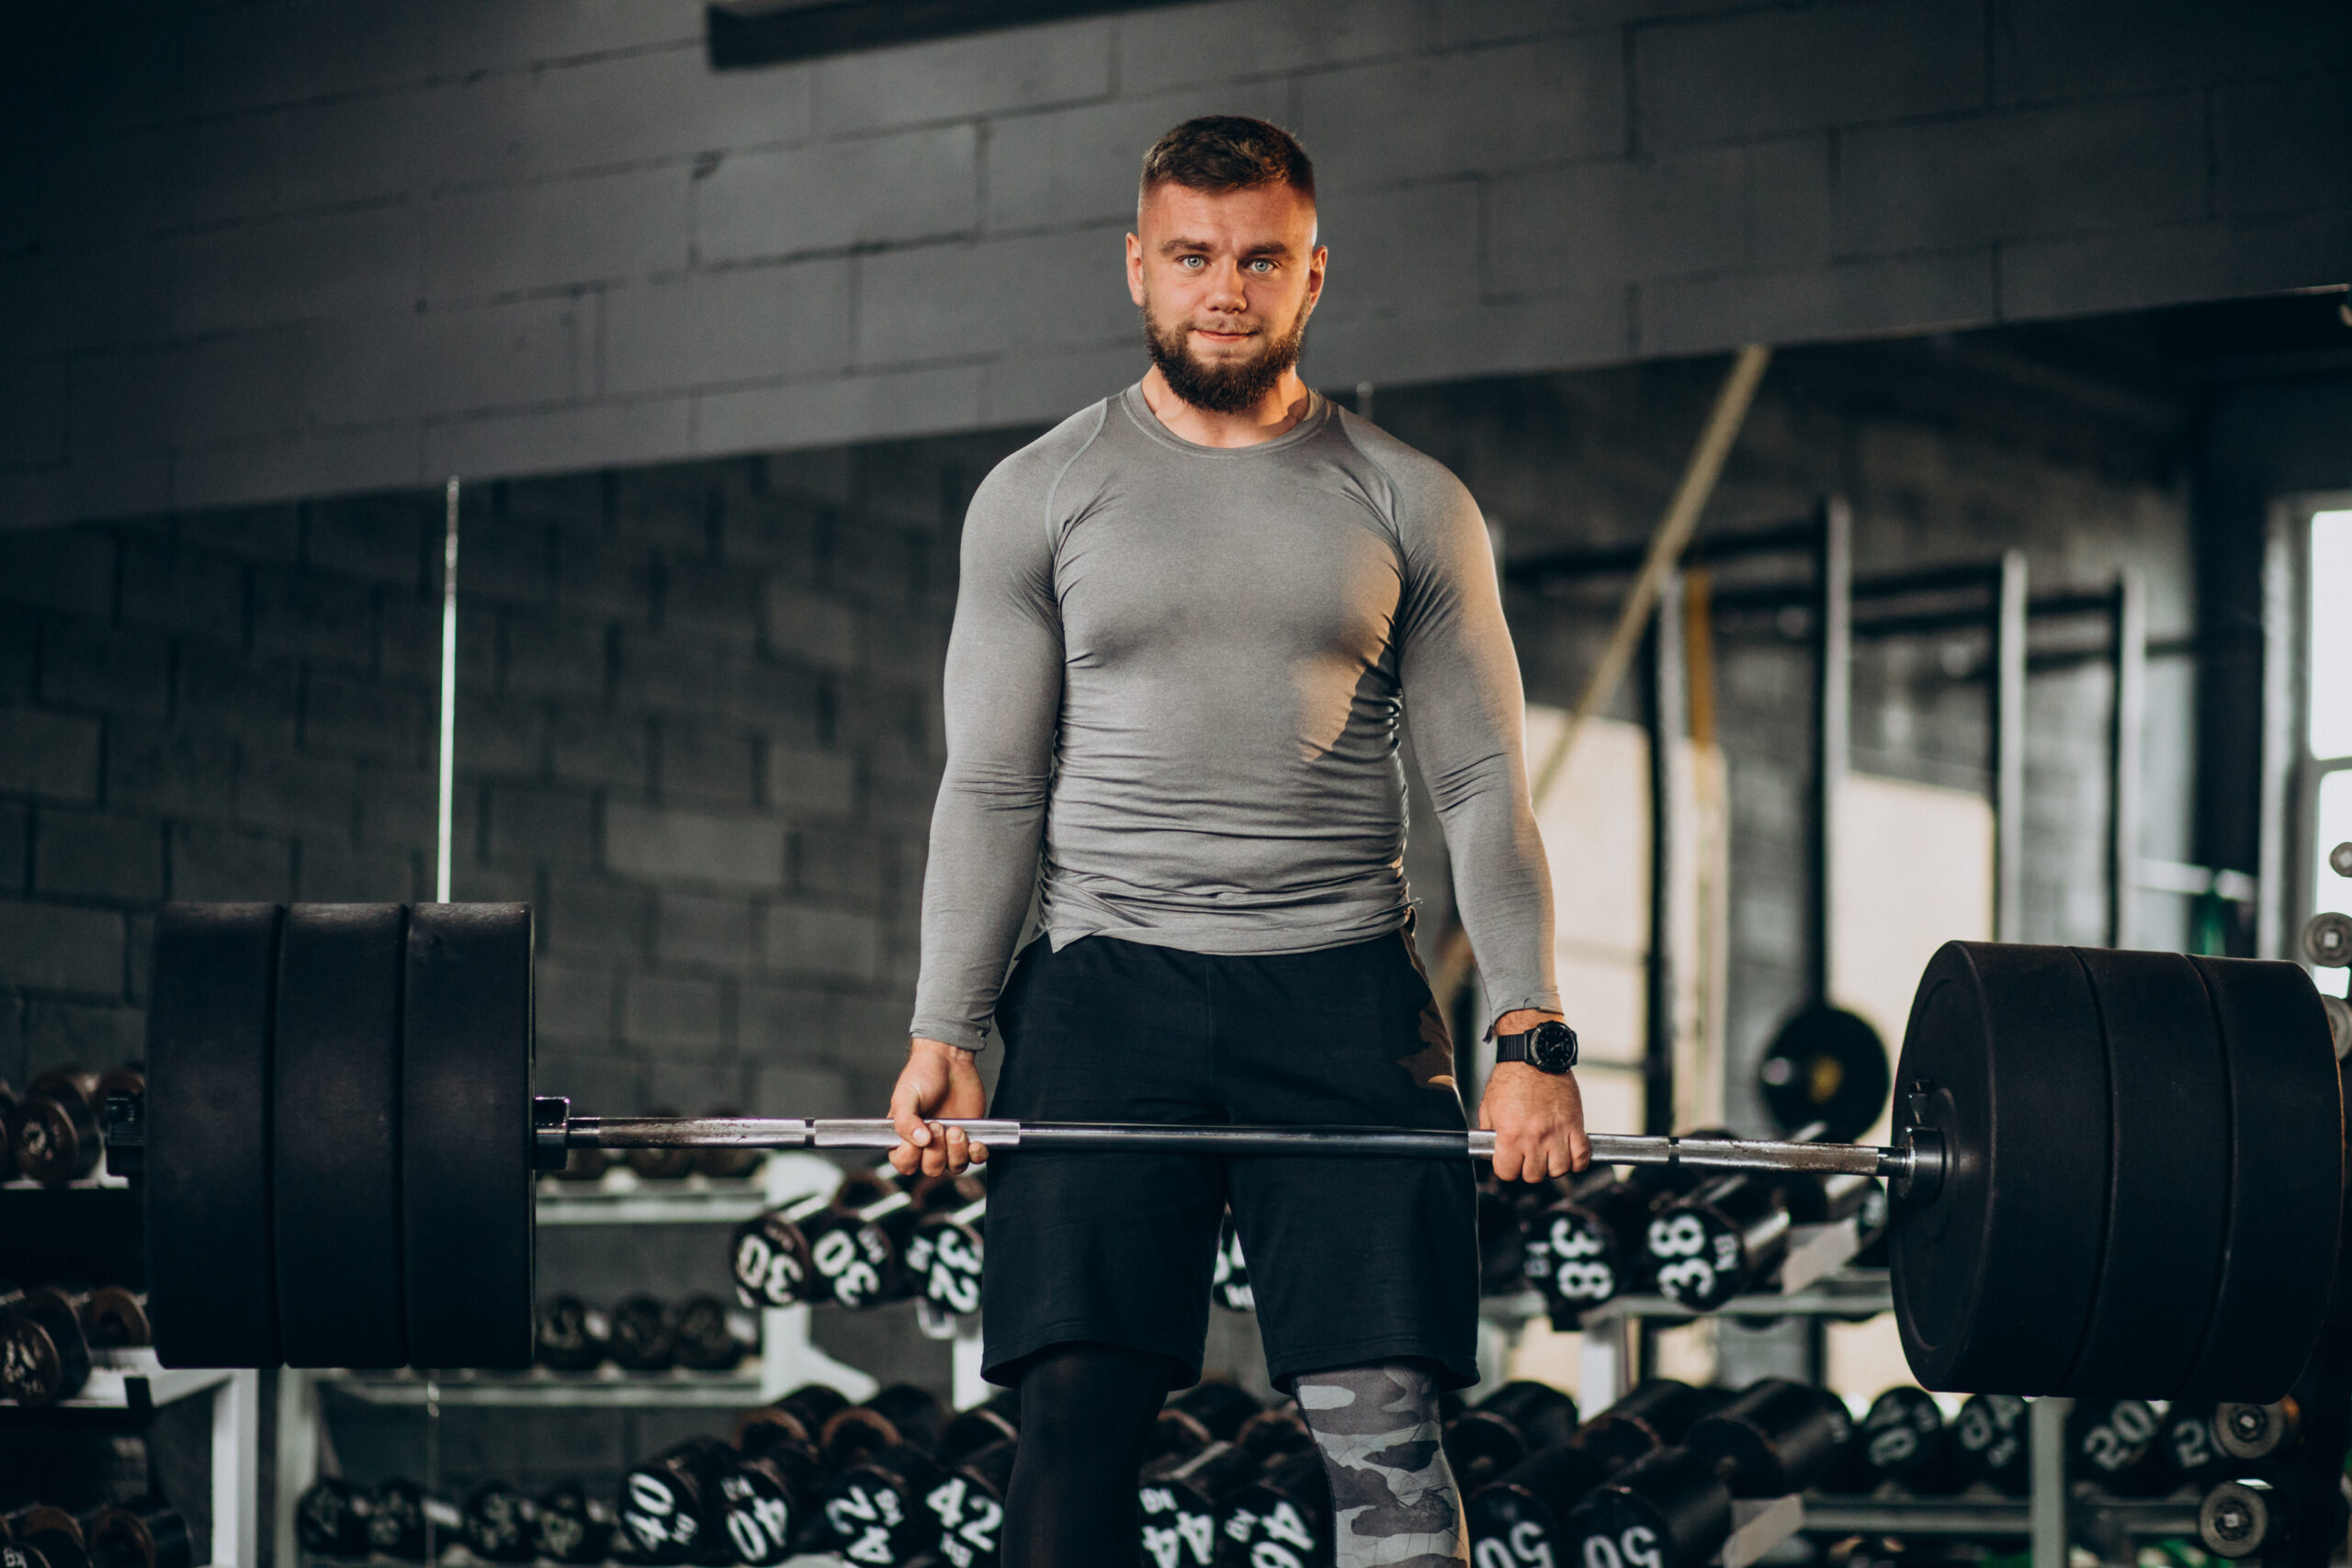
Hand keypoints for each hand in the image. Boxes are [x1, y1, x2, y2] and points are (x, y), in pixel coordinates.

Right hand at [888, 1037, 988, 1177]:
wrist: (949, 1060)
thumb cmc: (922, 1075)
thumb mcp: (905, 1096)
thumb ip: (905, 1121)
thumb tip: (920, 1141)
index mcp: (904, 1137)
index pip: (904, 1163)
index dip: (912, 1154)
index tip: (921, 1133)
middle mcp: (926, 1145)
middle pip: (931, 1169)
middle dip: (936, 1151)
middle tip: (938, 1124)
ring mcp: (948, 1143)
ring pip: (953, 1167)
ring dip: (957, 1152)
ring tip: (956, 1129)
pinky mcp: (969, 1138)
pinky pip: (975, 1159)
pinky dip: (977, 1154)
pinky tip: (975, 1141)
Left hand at [1479, 1054, 1588, 1183]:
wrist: (1534, 1056)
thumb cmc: (1511, 1078)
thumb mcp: (1489, 1107)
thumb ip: (1490, 1133)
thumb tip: (1492, 1151)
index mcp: (1510, 1134)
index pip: (1508, 1173)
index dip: (1506, 1168)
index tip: (1509, 1161)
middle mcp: (1534, 1137)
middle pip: (1534, 1176)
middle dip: (1528, 1168)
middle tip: (1528, 1155)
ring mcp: (1557, 1132)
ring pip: (1559, 1170)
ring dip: (1552, 1166)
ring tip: (1547, 1154)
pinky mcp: (1575, 1125)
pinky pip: (1581, 1157)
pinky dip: (1576, 1162)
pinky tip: (1568, 1154)